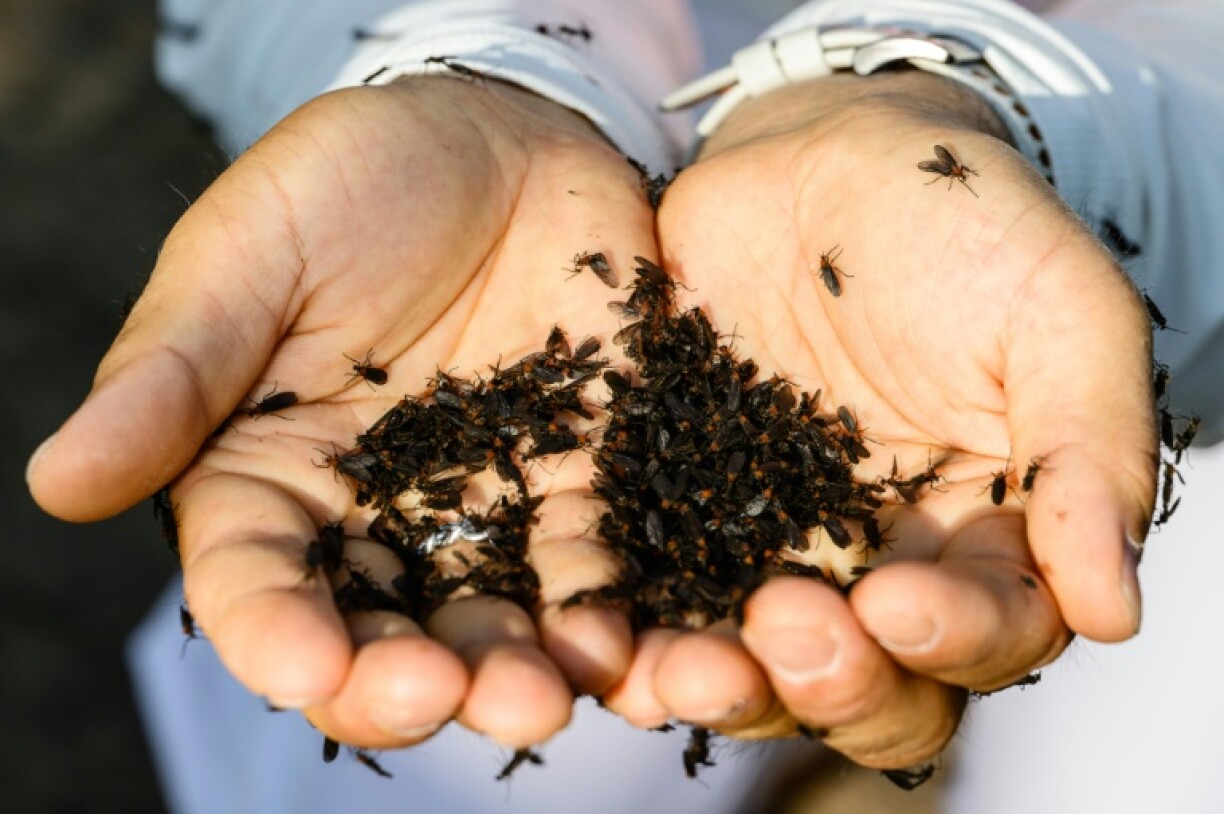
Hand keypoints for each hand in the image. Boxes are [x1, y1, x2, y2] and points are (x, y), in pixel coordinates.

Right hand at [26, 77, 657, 748]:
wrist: (501, 136)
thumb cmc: (352, 179)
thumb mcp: (252, 254)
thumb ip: (176, 368)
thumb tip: (59, 482)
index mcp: (269, 474)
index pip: (255, 581)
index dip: (274, 635)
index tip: (306, 667)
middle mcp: (378, 515)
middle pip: (382, 630)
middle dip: (408, 680)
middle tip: (442, 695)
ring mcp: (488, 506)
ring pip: (495, 619)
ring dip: (518, 673)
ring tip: (545, 696)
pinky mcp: (580, 482)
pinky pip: (597, 564)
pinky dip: (610, 613)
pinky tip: (629, 648)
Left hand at [601, 73, 1156, 768]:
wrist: (821, 156)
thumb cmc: (958, 224)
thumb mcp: (1055, 315)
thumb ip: (1090, 452)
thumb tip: (1112, 610)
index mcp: (983, 536)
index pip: (990, 632)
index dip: (955, 640)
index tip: (898, 602)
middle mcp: (876, 563)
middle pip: (867, 681)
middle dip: (831, 681)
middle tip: (785, 627)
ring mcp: (766, 540)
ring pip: (751, 660)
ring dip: (721, 682)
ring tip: (677, 666)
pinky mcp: (672, 506)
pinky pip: (649, 583)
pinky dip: (630, 621)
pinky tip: (598, 625)